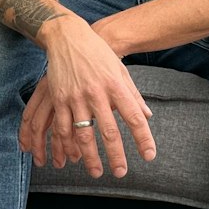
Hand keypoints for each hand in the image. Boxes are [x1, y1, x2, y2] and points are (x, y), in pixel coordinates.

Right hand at [23, 17, 155, 178]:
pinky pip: (62, 127)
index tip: (149, 155)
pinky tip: (71, 157)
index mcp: (116, 85)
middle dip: (116, 155)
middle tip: (121, 172)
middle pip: (109, 131)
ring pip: (83, 134)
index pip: (134, 117)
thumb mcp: (120, 70)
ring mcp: (75, 96)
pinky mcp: (58, 98)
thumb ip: (133, 95)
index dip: (143, 138)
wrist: (68, 36)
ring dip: (90, 157)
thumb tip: (148, 115)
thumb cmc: (98, 53)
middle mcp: (96, 92)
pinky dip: (67, 145)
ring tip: (97, 172)